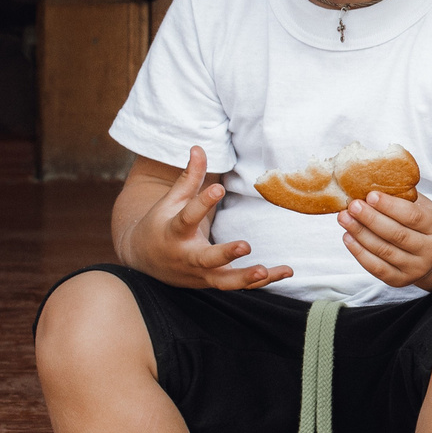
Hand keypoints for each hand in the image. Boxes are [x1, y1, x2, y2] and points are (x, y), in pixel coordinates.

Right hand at [121, 146, 290, 290]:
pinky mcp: (213, 282)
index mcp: (174, 232)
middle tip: (246, 245)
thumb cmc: (162, 225)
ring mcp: (200, 273)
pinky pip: (240, 285)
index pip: (188, 217)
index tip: (218, 188)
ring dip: (245, 278)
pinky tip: (287, 271)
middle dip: (224, 254)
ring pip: (223, 281)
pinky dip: (263, 281)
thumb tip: (198, 147)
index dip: (202, 202)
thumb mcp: (171, 201)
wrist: (144, 261)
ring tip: (265, 270)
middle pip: (206, 259)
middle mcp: (187, 256)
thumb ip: (189, 177)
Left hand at [338, 189, 431, 287]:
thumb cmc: (421, 223)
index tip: (370, 195)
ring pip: (384, 251)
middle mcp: (429, 250)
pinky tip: (347, 237)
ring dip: (360, 234)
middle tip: (352, 206)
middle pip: (397, 235)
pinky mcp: (400, 280)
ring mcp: (416, 268)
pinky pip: (377, 268)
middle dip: (371, 219)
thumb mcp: (421, 207)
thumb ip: (402, 197)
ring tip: (344, 218)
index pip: (412, 216)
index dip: (389, 206)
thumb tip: (369, 184)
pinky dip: (359, 252)